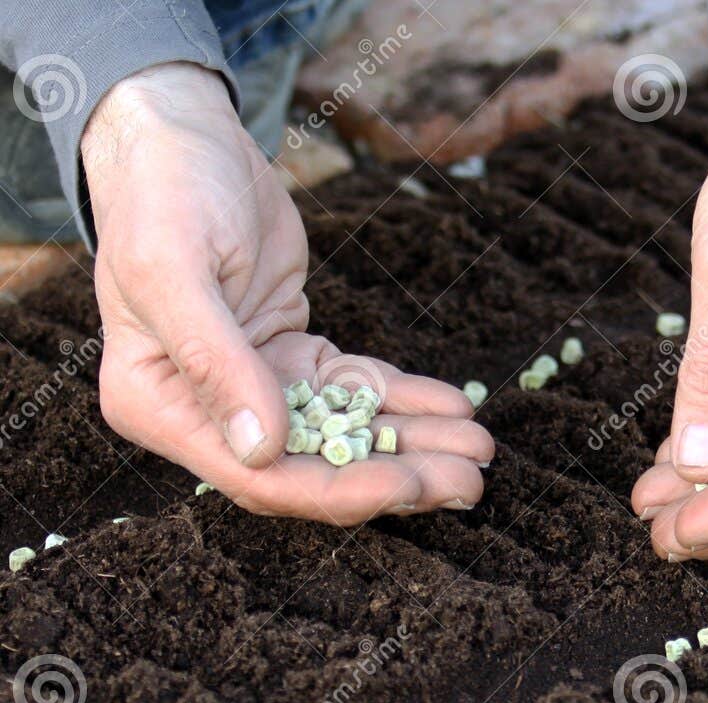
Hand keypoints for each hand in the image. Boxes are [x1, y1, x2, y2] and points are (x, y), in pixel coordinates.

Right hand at [83, 63, 492, 523]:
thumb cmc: (163, 195)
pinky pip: (359, 390)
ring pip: (346, 434)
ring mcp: (257, 385)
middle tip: (471, 480)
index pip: (258, 479)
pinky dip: (407, 400)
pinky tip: (456, 406)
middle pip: (313, 467)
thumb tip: (260, 448)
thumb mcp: (173, 269)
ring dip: (414, 444)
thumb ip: (214, 361)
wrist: (180, 137)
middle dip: (396, 478)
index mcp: (159, 407)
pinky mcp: (297, 355)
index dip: (336, 491)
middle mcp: (208, 411)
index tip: (407, 486)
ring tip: (480, 446)